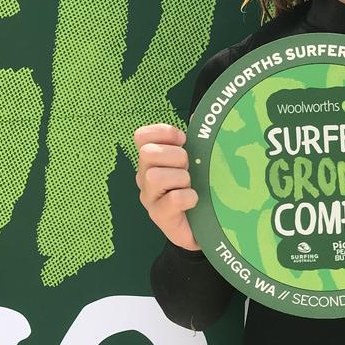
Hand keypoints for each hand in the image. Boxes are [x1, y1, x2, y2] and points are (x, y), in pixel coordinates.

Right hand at [133, 123, 200, 250]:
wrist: (202, 228)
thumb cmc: (198, 190)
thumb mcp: (197, 163)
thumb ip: (195, 141)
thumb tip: (197, 116)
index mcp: (152, 160)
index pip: (141, 136)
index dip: (163, 133)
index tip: (184, 141)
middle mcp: (144, 177)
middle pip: (148, 153)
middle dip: (176, 157)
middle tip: (189, 168)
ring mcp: (149, 198)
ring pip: (156, 176)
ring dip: (181, 179)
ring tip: (190, 187)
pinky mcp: (160, 217)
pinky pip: (174, 199)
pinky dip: (189, 197)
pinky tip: (194, 201)